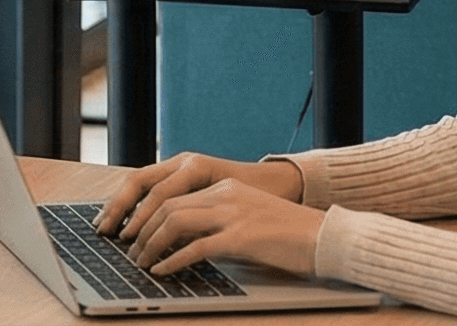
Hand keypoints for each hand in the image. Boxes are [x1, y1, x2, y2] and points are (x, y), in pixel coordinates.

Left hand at [95, 152, 317, 278]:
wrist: (327, 237)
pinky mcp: (242, 236)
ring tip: (141, 262)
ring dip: (151, 244)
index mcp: (225, 186)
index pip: (173, 195)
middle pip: (167, 205)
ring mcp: (233, 213)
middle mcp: (225, 193)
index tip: (132, 231)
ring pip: (175, 221)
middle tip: (129, 250)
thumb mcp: (248, 218)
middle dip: (141, 229)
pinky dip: (173, 259)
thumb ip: (217, 223)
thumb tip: (182, 243)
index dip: (147, 214)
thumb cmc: (290, 234)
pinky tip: (163, 271)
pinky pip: (196, 247)